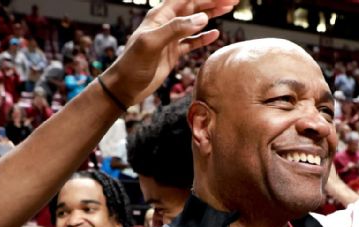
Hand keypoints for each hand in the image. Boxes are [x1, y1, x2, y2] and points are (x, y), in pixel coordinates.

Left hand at [103, 0, 237, 105]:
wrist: (124, 87)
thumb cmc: (133, 64)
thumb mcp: (152, 43)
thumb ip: (176, 29)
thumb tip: (202, 17)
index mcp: (160, 15)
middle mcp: (166, 23)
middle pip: (194, 6)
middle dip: (213, 1)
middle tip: (234, 1)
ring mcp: (170, 38)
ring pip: (195, 22)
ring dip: (211, 14)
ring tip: (228, 9)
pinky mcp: (173, 52)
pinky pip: (192, 42)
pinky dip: (204, 38)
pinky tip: (216, 34)